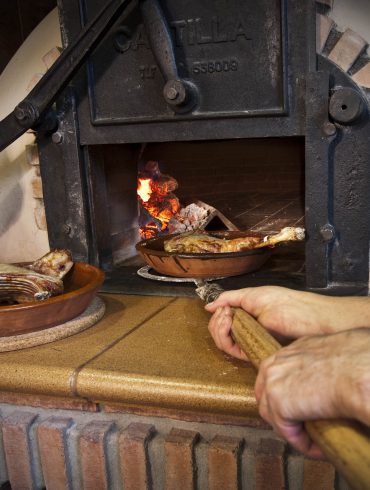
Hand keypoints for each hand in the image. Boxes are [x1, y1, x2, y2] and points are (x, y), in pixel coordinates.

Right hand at [206, 286, 369, 359]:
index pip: (221, 321)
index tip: (223, 309)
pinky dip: (225, 338)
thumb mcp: (254, 295)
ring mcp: (250, 342)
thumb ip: (230, 299)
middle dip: (216, 323)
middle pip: (218, 333)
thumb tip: (209, 307)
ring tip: (228, 319)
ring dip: (218, 329)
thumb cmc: (288, 304)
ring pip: (223, 343)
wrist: (311, 319)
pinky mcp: (254, 352)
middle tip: (226, 314)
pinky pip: (232, 351)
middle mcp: (247, 331)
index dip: (217, 316)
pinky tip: (230, 325)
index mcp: (247, 316)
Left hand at [255, 328, 369, 457]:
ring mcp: (274, 380)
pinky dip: (302, 443)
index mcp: (294, 349)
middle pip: (266, 392)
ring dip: (291, 429)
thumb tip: (334, 377)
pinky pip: (286, 432)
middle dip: (281, 412)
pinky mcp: (279, 403)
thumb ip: (326, 362)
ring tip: (312, 439)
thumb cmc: (358, 360)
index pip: (279, 373)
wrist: (359, 369)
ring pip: (272, 414)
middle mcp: (279, 361)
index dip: (288, 393)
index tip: (305, 408)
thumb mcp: (336, 353)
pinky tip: (320, 448)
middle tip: (303, 427)